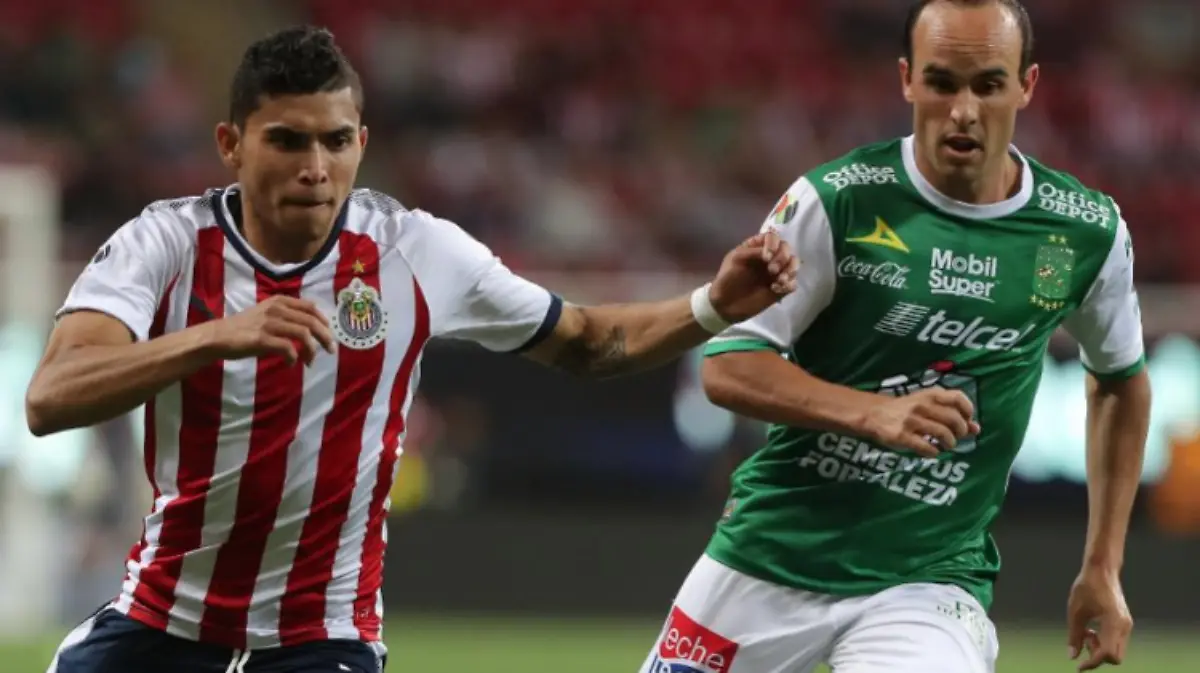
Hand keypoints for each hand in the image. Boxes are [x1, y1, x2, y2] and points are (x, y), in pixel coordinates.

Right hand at [206, 295, 335, 365]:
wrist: (217, 337)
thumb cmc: (243, 328)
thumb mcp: (266, 316)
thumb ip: (286, 319)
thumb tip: (310, 333)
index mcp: (279, 301)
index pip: (310, 307)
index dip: (324, 320)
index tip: (330, 333)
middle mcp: (276, 309)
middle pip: (311, 321)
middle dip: (325, 337)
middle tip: (331, 351)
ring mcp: (269, 323)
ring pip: (304, 334)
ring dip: (312, 350)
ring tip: (310, 361)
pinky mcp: (262, 338)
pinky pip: (288, 348)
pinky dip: (294, 357)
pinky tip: (292, 364)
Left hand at [708, 230, 799, 322]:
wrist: (725, 304)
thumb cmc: (727, 278)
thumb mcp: (735, 259)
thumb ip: (753, 252)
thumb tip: (770, 254)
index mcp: (758, 247)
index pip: (773, 237)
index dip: (773, 244)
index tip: (766, 257)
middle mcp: (770, 257)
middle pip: (786, 248)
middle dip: (782, 258)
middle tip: (771, 270)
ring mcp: (776, 272)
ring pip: (794, 263)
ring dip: (790, 270)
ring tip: (779, 281)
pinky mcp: (780, 288)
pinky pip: (793, 283)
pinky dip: (788, 285)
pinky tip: (776, 290)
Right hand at [863, 387, 979, 457]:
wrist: (874, 414)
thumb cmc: (906, 410)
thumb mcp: (928, 406)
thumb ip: (952, 414)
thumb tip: (976, 428)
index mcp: (931, 394)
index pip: (958, 398)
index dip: (967, 411)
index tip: (966, 421)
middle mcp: (923, 405)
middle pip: (954, 419)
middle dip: (960, 432)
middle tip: (955, 437)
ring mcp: (912, 421)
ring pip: (943, 434)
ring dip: (949, 444)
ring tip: (945, 445)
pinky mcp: (902, 436)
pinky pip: (926, 447)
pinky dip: (934, 452)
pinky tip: (932, 451)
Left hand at [1067, 566, 1132, 670]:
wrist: (1102, 570)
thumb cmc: (1086, 587)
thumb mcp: (1075, 612)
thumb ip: (1074, 635)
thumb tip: (1072, 656)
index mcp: (1114, 623)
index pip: (1107, 654)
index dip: (1092, 663)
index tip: (1079, 666)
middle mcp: (1124, 626)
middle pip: (1115, 657)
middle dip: (1097, 655)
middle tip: (1084, 638)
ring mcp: (1126, 624)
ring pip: (1116, 650)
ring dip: (1100, 648)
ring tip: (1086, 631)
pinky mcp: (1124, 622)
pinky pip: (1116, 641)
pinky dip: (1104, 641)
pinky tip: (1091, 629)